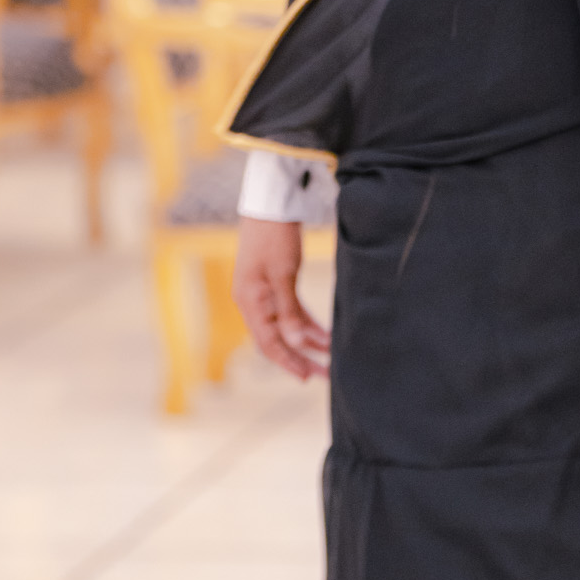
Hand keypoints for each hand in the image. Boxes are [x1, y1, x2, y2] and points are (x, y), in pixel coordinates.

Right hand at [232, 217, 330, 379]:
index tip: (307, 378)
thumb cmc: (275, 235)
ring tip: (330, 356)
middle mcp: (252, 300)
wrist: (271, 201)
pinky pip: (289, 310)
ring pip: (285, 326)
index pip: (267, 343)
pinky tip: (323, 333)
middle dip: (300, 358)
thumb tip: (296, 342)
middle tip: (325, 375)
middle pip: (276, 339)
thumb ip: (289, 310)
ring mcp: (262, 291)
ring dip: (306, 342)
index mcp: (249, 301)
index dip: (288, 362)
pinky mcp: (274, 281)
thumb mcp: (283, 274)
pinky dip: (305, 322)